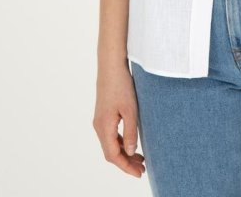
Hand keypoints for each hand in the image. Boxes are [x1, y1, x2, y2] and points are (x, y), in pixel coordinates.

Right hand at [93, 63, 145, 177]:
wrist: (111, 66)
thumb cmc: (121, 85)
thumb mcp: (130, 110)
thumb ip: (130, 132)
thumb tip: (130, 151)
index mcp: (104, 127)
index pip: (113, 155)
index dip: (126, 167)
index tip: (139, 173)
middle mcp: (99, 126)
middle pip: (111, 153)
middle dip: (126, 163)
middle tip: (142, 169)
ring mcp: (100, 121)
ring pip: (110, 144)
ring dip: (124, 153)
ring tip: (140, 159)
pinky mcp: (103, 115)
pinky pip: (110, 135)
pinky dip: (120, 143)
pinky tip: (131, 143)